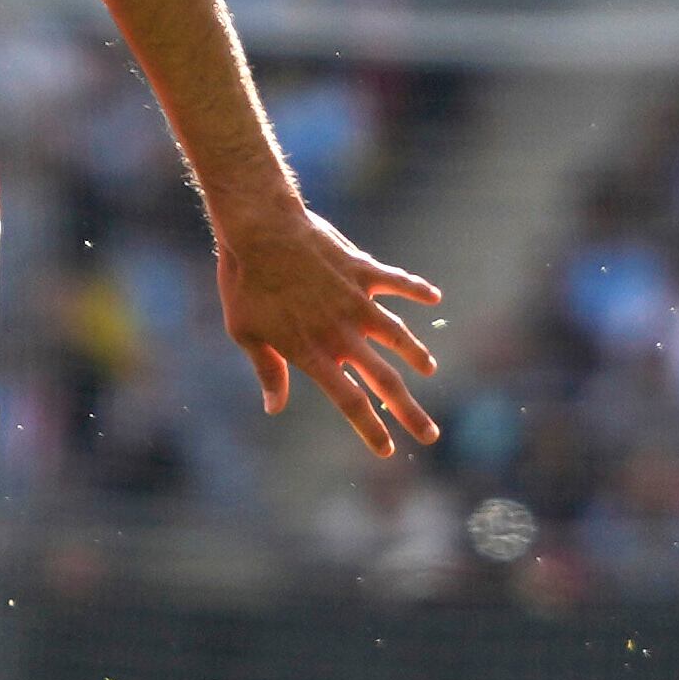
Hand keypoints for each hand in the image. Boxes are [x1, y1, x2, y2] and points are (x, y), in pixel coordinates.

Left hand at [216, 197, 442, 457]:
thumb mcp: (245, 332)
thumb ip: (268, 371)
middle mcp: (341, 332)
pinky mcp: (362, 270)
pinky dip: (416, 290)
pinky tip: (434, 298)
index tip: (388, 450)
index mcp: (312, 352)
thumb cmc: (244, 282)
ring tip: (429, 369)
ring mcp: (356, 301)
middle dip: (408, 411)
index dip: (370, 429)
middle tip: (431, 434)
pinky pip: (396, 282)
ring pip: (397, 336)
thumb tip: (274, 407)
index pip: (348, 401)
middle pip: (384, 380)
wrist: (260, 229)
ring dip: (416, 354)